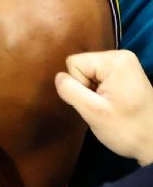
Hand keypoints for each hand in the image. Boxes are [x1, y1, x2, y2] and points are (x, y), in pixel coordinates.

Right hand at [55, 49, 152, 164]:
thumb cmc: (128, 130)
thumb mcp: (94, 113)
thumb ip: (70, 91)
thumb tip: (59, 77)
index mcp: (115, 60)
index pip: (74, 64)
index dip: (79, 86)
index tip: (98, 103)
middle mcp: (122, 56)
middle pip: (81, 66)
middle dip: (87, 88)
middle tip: (105, 107)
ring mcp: (126, 65)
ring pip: (88, 72)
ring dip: (94, 92)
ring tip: (111, 107)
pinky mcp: (127, 74)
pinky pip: (99, 77)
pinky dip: (102, 92)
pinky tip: (114, 104)